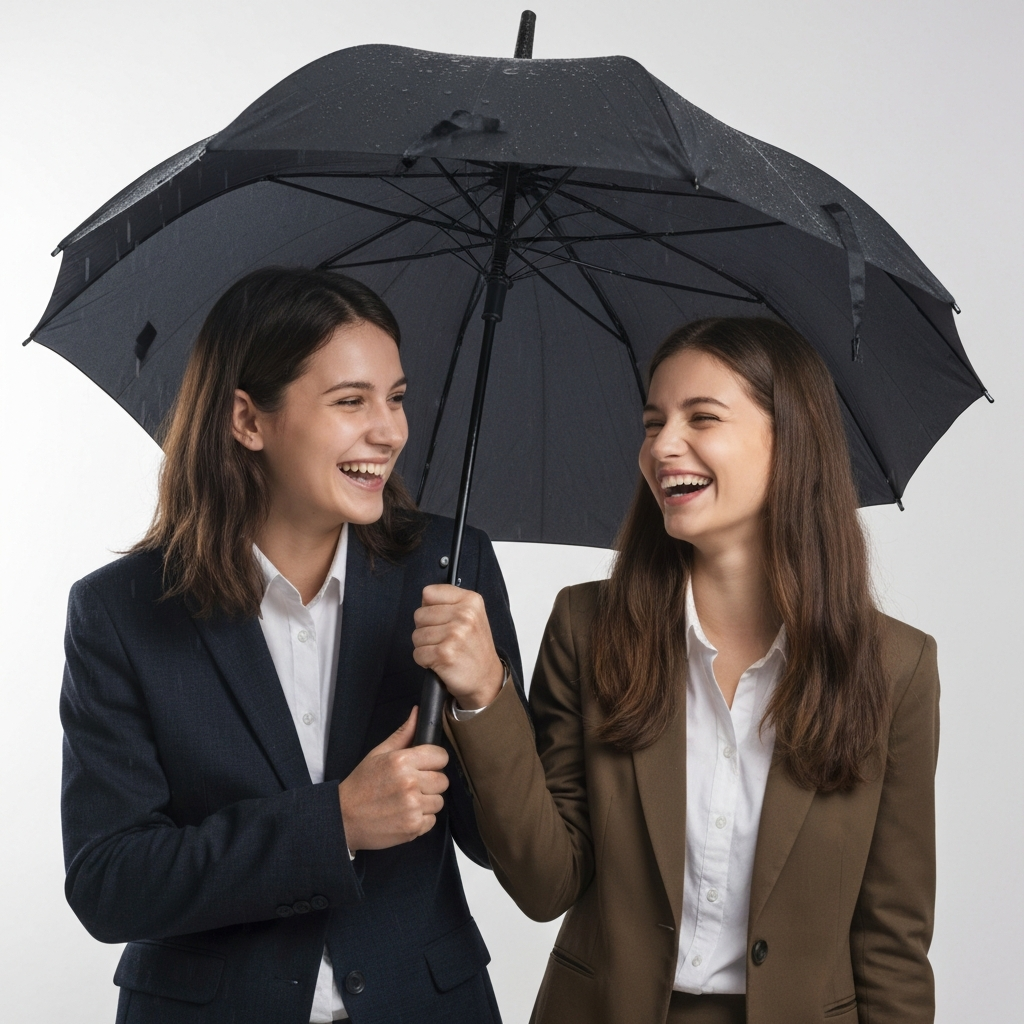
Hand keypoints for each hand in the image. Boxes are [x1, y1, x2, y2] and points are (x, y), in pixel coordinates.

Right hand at [338, 707, 448, 850]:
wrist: (344, 818)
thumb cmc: (361, 785)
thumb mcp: (378, 754)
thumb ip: (403, 734)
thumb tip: (418, 713)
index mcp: (402, 761)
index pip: (440, 756)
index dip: (434, 761)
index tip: (425, 766)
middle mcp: (410, 783)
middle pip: (443, 780)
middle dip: (430, 782)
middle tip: (412, 786)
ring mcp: (412, 807)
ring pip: (439, 801)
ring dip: (427, 802)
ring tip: (407, 801)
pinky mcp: (413, 827)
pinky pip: (432, 820)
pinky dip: (421, 819)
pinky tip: (405, 815)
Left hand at [412, 584, 504, 709]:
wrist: (487, 678)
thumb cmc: (475, 648)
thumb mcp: (472, 615)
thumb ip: (449, 603)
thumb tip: (424, 601)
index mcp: (471, 601)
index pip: (429, 593)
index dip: (430, 608)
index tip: (442, 619)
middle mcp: (464, 615)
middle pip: (419, 614)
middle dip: (426, 629)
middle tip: (443, 638)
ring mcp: (455, 634)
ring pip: (416, 635)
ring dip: (425, 646)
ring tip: (443, 650)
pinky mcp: (444, 654)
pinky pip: (418, 653)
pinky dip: (424, 661)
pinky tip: (440, 661)